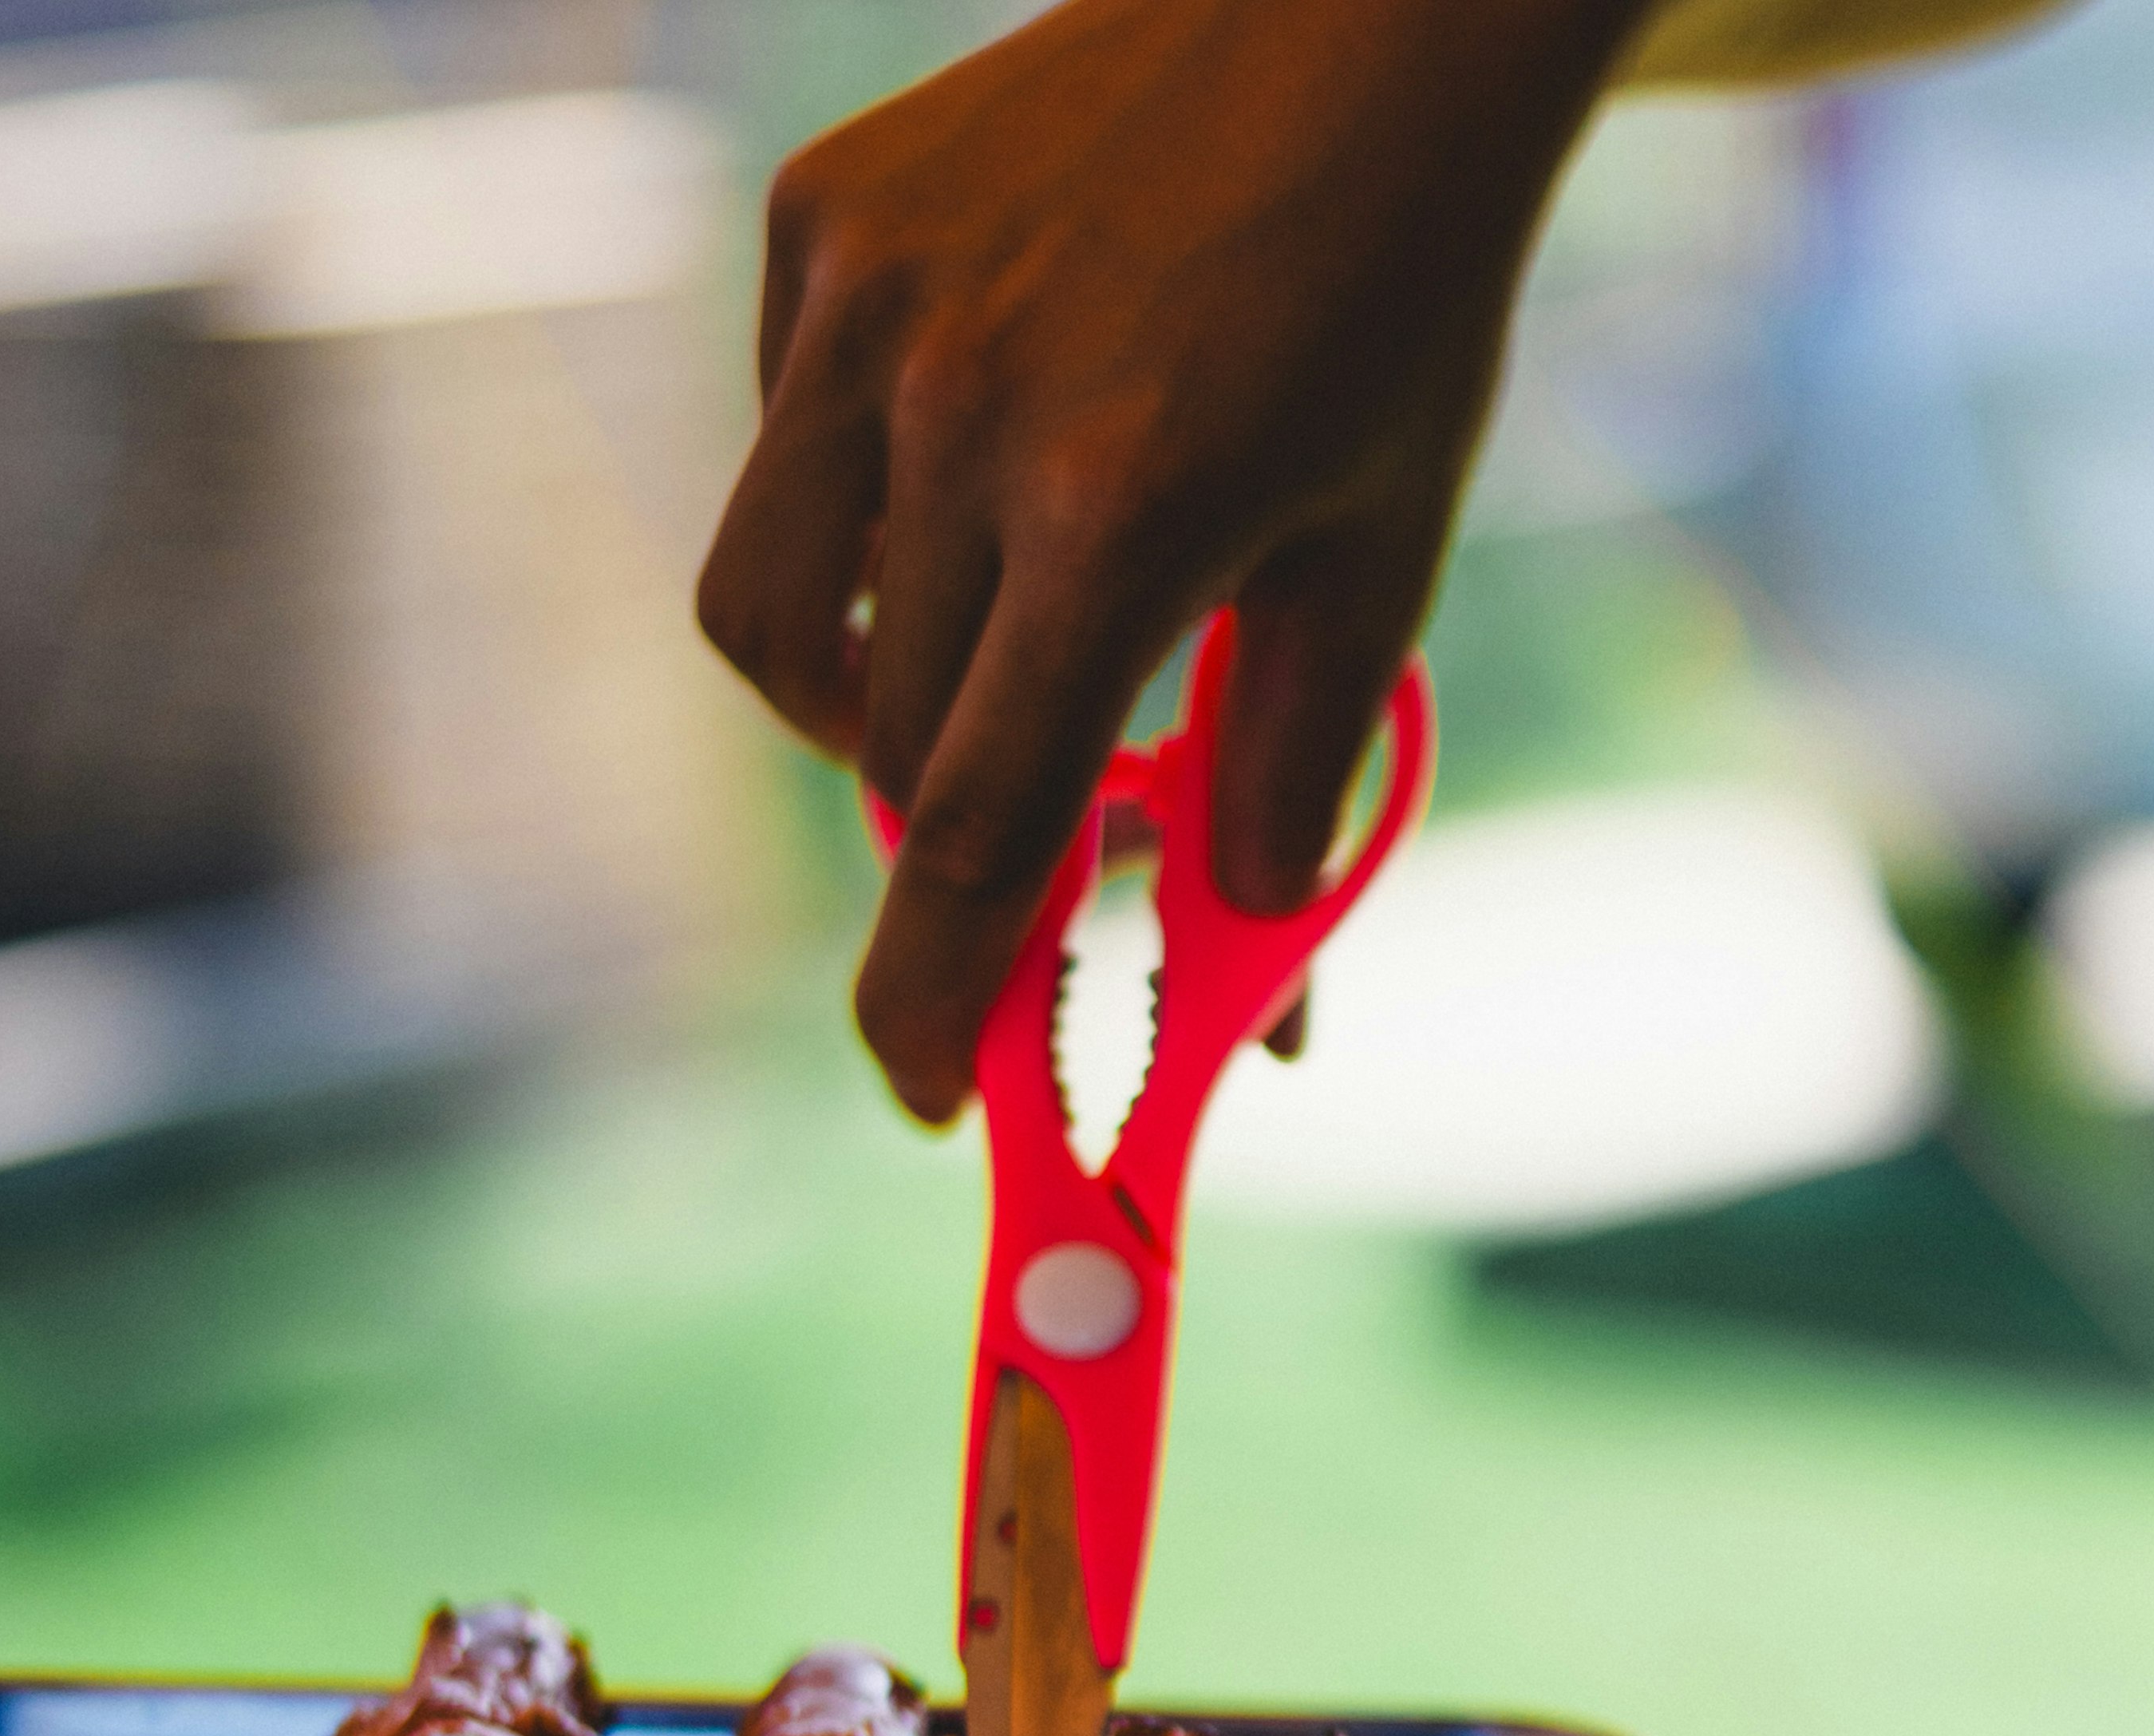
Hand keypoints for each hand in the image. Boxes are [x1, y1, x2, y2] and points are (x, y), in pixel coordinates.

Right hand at [697, 0, 1642, 1121]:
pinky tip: (970, 428)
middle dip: (949, 815)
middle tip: (1027, 805)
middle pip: (883, 751)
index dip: (931, 996)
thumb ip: (1293, 787)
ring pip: (767, 622)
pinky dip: (853, 500)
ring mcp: (872, 307)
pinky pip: (779, 447)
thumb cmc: (1385, 286)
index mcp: (1118, 516)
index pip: (970, 831)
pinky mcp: (824, 224)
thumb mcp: (1373, 555)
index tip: (926, 1093)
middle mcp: (963, 412)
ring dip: (852, 688)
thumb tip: (1257, 1015)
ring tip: (971, 634)